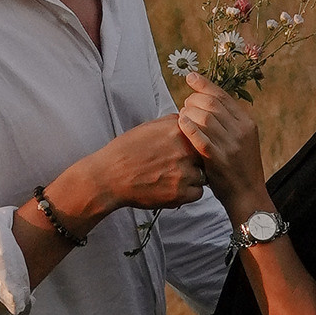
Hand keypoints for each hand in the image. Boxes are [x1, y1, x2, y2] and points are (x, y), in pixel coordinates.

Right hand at [79, 118, 205, 214]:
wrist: (109, 176)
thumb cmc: (125, 151)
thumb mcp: (148, 127)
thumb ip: (171, 124)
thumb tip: (187, 121)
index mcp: (177, 130)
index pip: (202, 134)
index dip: (196, 144)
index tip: (187, 150)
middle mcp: (184, 149)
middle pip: (206, 155)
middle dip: (197, 161)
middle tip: (182, 165)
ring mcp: (184, 172)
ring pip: (204, 175)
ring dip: (194, 177)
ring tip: (175, 178)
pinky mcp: (181, 192)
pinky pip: (198, 193)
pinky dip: (189, 193)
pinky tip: (174, 188)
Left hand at [176, 79, 266, 220]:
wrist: (247, 195)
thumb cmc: (240, 167)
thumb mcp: (242, 140)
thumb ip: (228, 122)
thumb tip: (207, 101)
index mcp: (247, 123)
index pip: (223, 96)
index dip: (204, 85)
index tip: (190, 77)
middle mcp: (241, 131)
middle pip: (212, 104)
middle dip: (194, 99)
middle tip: (185, 104)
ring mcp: (231, 145)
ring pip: (205, 117)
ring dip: (189, 113)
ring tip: (182, 116)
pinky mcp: (219, 159)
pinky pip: (201, 138)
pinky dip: (189, 127)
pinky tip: (181, 123)